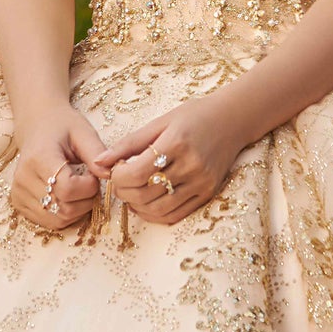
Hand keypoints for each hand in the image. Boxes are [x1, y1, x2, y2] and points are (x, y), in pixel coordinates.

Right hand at [9, 104, 109, 232]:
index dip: (88, 186)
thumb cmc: (62, 126)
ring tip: (78, 188)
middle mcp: (23, 179)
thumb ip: (97, 153)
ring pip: (58, 220)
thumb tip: (110, 175)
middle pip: (64, 209)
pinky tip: (67, 196)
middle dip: (86, 199)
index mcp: (37, 158)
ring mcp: (18, 194)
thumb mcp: (82, 132)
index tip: (92, 173)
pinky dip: (65, 214)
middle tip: (88, 181)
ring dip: (77, 209)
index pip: (67, 188)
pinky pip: (49, 222)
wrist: (36, 126)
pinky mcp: (18, 204)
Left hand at [93, 96, 243, 225]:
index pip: (136, 173)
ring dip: (136, 206)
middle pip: (145, 194)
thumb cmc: (193, 116)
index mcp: (177, 143)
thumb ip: (128, 143)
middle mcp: (192, 166)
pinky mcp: (207, 194)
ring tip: (131, 192)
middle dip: (123, 192)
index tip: (114, 169)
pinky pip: (175, 215)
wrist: (233, 120)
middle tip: (119, 181)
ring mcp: (202, 183)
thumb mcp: (159, 122)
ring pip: (158, 209)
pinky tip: (146, 203)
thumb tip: (99, 162)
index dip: (118, 176)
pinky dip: (154, 214)